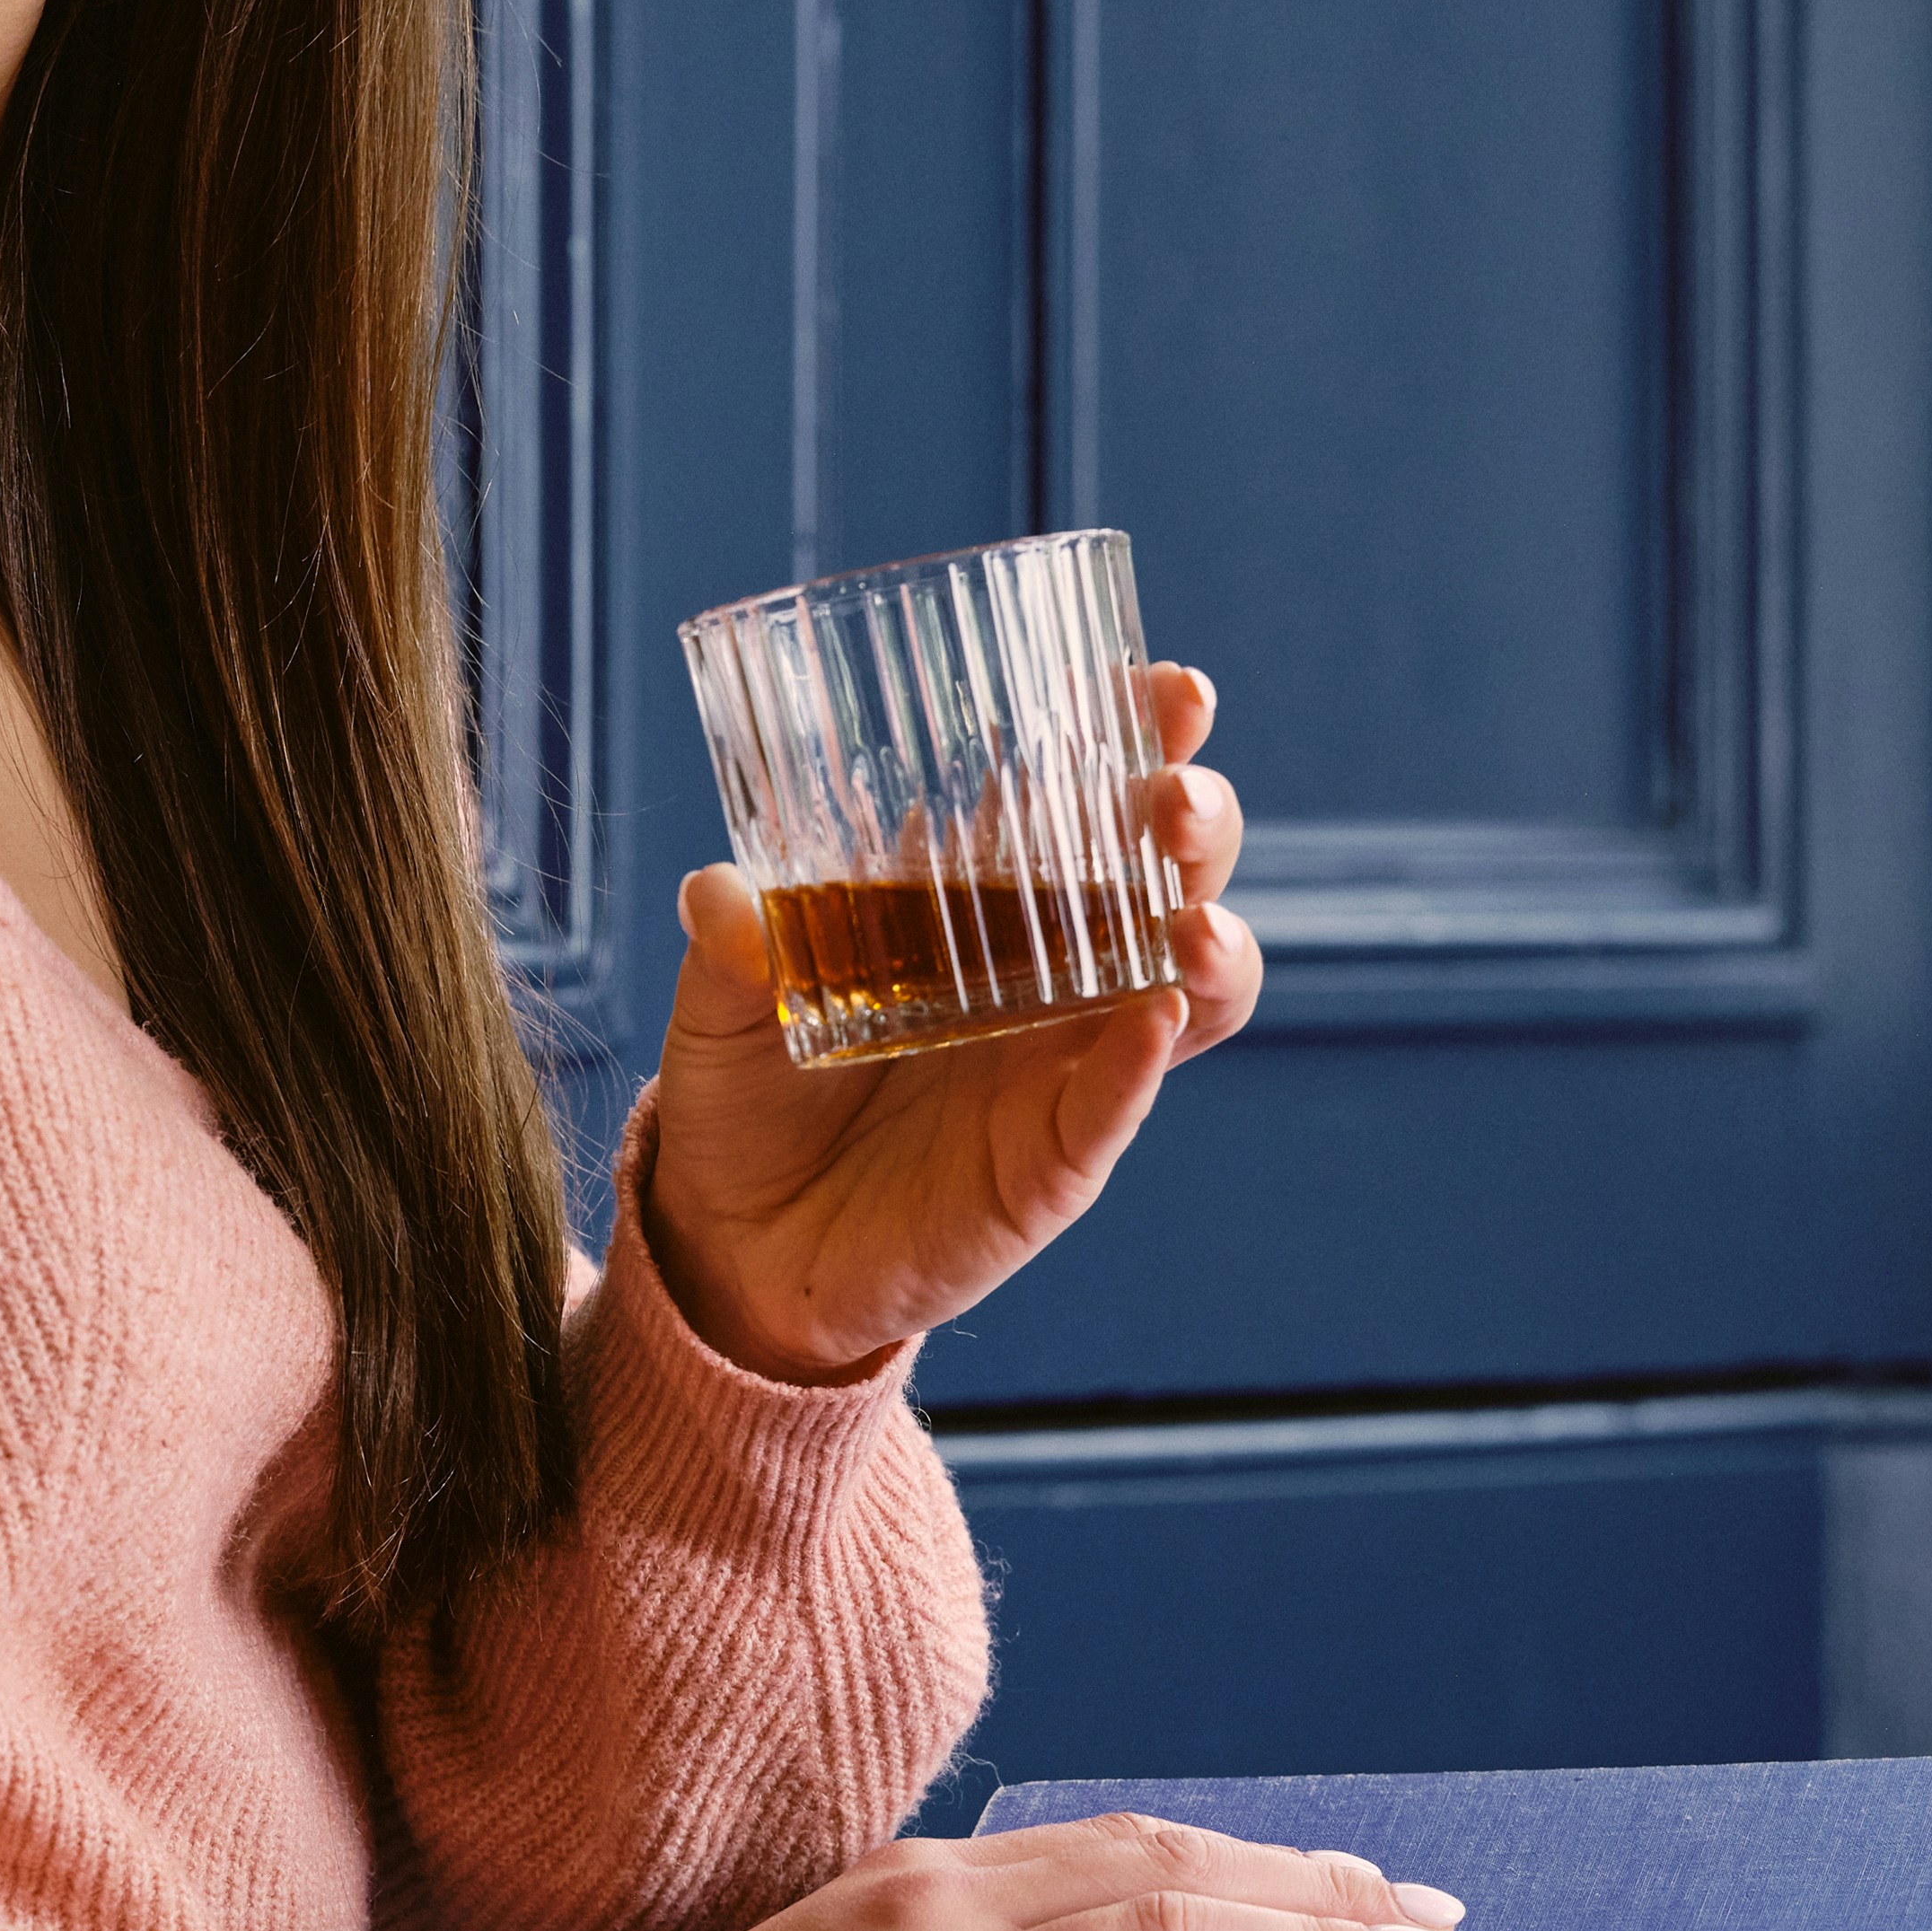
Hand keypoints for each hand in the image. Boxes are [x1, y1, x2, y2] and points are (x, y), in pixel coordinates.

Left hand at [638, 666, 1255, 1384]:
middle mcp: (1051, 966)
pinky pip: (1122, 1099)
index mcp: (983, 896)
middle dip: (1196, 820)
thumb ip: (727, 952)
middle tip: (1175, 794)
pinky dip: (1142, 1059)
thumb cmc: (746, 1094)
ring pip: (1190, 985)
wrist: (737, 1245)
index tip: (1159, 686)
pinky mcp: (1060, 1154)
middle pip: (1166, 873)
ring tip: (1192, 923)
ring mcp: (1068, 1060)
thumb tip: (720, 890)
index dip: (1136, 733)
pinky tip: (1148, 1018)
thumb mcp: (720, 1009)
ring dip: (1211, 943)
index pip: (1083, 794)